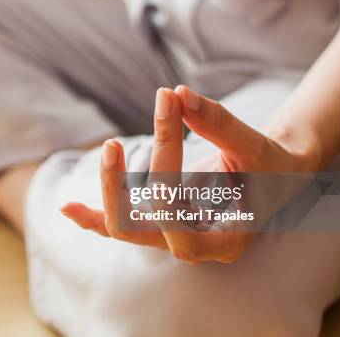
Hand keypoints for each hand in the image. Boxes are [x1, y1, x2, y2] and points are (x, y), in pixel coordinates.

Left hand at [62, 86, 320, 263]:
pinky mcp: (158, 224)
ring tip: (107, 149)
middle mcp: (194, 247)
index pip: (178, 224)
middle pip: (140, 227)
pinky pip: (118, 227)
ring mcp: (172, 237)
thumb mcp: (253, 145)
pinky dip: (92, 219)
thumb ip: (219, 124)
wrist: (273, 175)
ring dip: (108, 189)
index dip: (163, 183)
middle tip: (115, 143)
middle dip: (120, 186)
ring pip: (123, 227)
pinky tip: (66, 207)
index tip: (166, 117)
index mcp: (225, 240)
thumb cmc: (269, 164)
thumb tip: (179, 93)